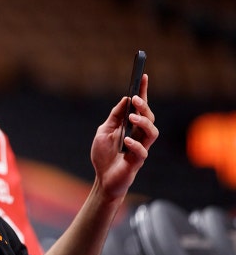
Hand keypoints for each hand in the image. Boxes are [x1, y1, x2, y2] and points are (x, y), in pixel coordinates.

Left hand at [90, 74, 158, 199]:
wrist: (102, 179)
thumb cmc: (103, 156)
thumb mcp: (104, 131)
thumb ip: (115, 116)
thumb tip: (125, 99)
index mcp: (131, 126)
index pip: (140, 107)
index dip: (143, 91)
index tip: (143, 75)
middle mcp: (139, 136)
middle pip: (149, 117)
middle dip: (144, 106)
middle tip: (135, 99)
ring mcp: (140, 148)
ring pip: (152, 133)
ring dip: (144, 122)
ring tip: (132, 118)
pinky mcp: (137, 162)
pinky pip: (142, 152)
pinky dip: (135, 144)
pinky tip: (126, 141)